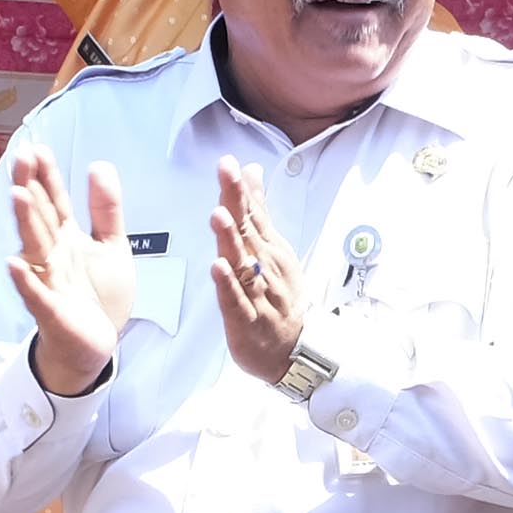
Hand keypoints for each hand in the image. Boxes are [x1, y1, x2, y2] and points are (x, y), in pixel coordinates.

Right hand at [6, 149, 132, 395]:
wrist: (97, 344)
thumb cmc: (99, 296)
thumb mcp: (111, 245)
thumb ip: (105, 208)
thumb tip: (99, 165)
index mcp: (66, 237)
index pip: (53, 199)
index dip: (46, 175)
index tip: (37, 148)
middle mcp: (53, 255)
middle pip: (39, 216)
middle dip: (29, 187)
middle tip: (21, 157)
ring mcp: (49, 281)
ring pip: (35, 248)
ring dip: (25, 223)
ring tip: (17, 195)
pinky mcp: (52, 312)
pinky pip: (36, 294)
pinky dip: (25, 280)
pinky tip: (14, 263)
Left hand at [211, 163, 307, 391]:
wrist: (294, 349)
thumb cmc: (278, 296)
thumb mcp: (272, 248)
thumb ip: (258, 209)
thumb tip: (250, 170)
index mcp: (267, 248)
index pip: (252, 213)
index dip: (239, 188)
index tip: (229, 163)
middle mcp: (262, 266)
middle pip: (247, 229)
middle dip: (235, 201)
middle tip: (226, 173)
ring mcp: (256, 293)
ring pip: (242, 262)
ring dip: (231, 239)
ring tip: (219, 215)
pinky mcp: (246, 320)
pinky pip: (236, 300)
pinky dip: (228, 284)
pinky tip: (219, 267)